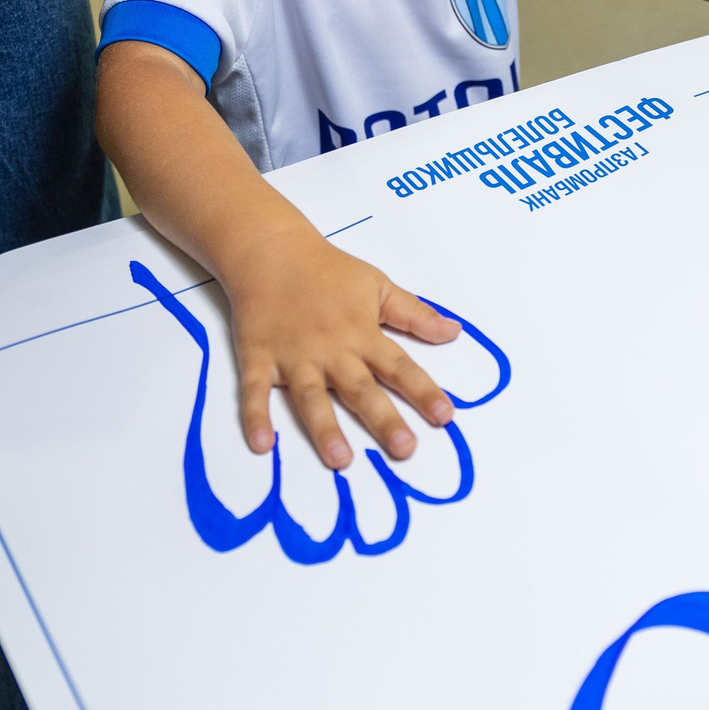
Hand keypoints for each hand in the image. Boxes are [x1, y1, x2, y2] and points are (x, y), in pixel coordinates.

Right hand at [220, 230, 458, 469]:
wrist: (270, 250)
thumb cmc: (327, 271)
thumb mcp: (377, 285)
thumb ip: (414, 314)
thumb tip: (453, 331)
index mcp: (362, 334)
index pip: (400, 367)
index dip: (423, 392)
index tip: (445, 416)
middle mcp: (331, 350)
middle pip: (361, 389)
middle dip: (384, 420)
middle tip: (405, 449)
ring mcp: (293, 356)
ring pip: (311, 397)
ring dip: (325, 428)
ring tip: (340, 459)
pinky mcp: (258, 357)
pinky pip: (255, 391)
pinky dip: (255, 416)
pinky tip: (261, 444)